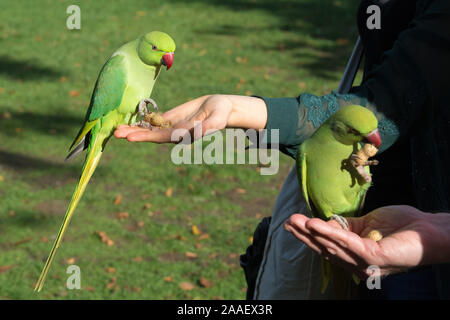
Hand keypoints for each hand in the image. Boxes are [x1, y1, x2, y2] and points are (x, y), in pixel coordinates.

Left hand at [114, 94, 266, 142]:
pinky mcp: (171, 118)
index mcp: (183, 134)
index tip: (129, 137)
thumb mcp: (216, 119)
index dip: (145, 137)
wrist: (222, 108)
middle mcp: (174, 133)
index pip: (160, 137)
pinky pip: (155, 121)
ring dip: (134, 129)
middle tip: (115, 133)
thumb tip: (198, 132)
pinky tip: (130, 121)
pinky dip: (142, 122)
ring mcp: (172, 126)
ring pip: (150, 129)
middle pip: (150, 135)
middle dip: (133, 134)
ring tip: (117, 129)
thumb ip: (208, 127)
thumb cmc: (221, 113)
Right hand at [284, 205, 449, 278]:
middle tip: (288, 222)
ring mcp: (366, 263)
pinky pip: (348, 244)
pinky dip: (331, 234)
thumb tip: (325, 223)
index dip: (309, 235)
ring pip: (333, 247)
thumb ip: (347, 226)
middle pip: (325, 249)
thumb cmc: (401, 225)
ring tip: (298, 221)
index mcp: (354, 255)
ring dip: (313, 234)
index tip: (293, 221)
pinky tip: (317, 225)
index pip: (327, 246)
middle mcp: (357, 264)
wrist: (429, 228)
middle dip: (305, 235)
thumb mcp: (367, 224)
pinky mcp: (375, 257)